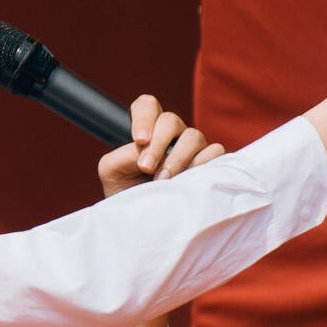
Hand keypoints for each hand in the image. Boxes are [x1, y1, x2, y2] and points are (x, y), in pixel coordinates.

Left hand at [97, 94, 223, 196]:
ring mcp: (193, 146)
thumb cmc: (127, 192)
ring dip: (177, 158)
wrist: (144, 220)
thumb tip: (144, 151)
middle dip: (158, 143)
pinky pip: (214, 152)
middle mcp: (172, 134)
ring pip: (194, 136)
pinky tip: (187, 180)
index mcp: (147, 130)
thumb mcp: (112, 172)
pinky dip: (201, 164)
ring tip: (164, 180)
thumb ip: (122, 155)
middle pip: (170, 120)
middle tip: (146, 167)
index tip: (139, 140)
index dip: (144, 117)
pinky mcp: (210, 161)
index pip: (147, 106)